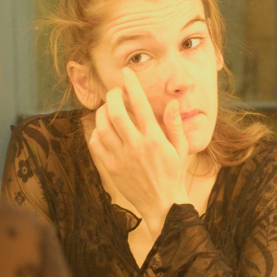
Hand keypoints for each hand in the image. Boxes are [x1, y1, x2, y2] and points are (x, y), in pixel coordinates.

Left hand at [87, 68, 190, 235]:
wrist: (161, 204)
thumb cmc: (172, 173)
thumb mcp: (180, 149)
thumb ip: (175, 125)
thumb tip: (171, 103)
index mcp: (154, 139)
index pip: (140, 105)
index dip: (132, 86)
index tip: (126, 73)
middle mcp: (135, 146)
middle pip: (116, 113)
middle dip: (113, 96)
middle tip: (115, 91)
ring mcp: (120, 158)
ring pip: (102, 128)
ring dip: (102, 113)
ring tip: (108, 108)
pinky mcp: (110, 168)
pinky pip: (96, 144)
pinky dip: (96, 132)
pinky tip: (103, 128)